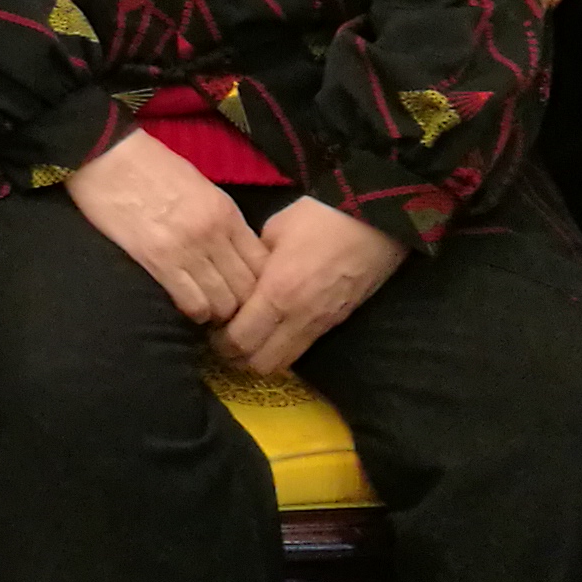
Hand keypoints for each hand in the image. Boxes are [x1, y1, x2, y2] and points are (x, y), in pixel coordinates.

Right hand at [63, 129, 266, 325]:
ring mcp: (188, 249)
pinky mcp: (159, 261)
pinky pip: (193, 303)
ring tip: (210, 313)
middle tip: (232, 310)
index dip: (260, 284)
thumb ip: (220, 219)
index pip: (262, 264)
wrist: (106, 156)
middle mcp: (214, 234)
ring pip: (224, 302)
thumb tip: (234, 250)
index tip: (249, 291)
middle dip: (243, 304)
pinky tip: (190, 309)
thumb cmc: (149, 165)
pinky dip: (196, 312)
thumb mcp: (199, 185)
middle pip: (248, 288)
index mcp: (226, 212)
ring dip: (219, 313)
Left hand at [214, 195, 405, 373]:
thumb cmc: (318, 219)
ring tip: (245, 338)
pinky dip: (281, 350)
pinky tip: (271, 332)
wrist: (373, 223)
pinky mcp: (335, 325)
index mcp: (278, 293)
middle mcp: (299, 319)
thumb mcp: (273, 231)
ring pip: (283, 363)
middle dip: (236, 357)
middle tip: (221, 338)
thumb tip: (238, 280)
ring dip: (260, 358)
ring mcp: (320, 326)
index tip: (208, 328)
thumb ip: (253, 262)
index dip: (219, 341)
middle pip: (260, 363)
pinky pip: (300, 350)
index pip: (241, 339)